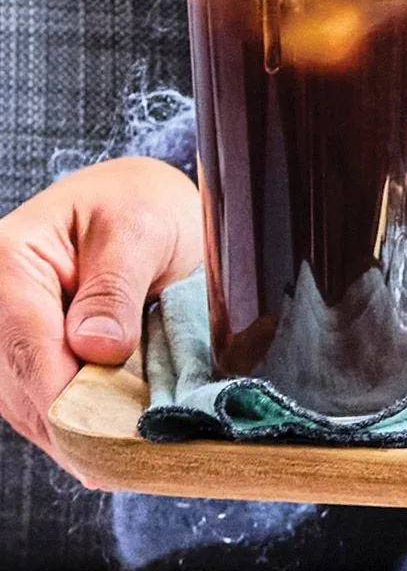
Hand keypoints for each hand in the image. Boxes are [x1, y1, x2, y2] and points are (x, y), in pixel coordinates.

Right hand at [0, 158, 201, 471]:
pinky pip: (43, 403)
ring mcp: (3, 333)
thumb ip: (116, 287)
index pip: (27, 346)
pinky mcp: (25, 356)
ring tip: (129, 455)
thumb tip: (96, 349)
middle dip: (76, 426)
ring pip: (29, 406)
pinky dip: (78, 423)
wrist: (139, 200)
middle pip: (22, 386)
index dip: (67, 400)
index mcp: (9, 259)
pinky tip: (111, 445)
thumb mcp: (142, 231)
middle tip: (130, 458)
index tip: (109, 438)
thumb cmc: (141, 205)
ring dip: (78, 432)